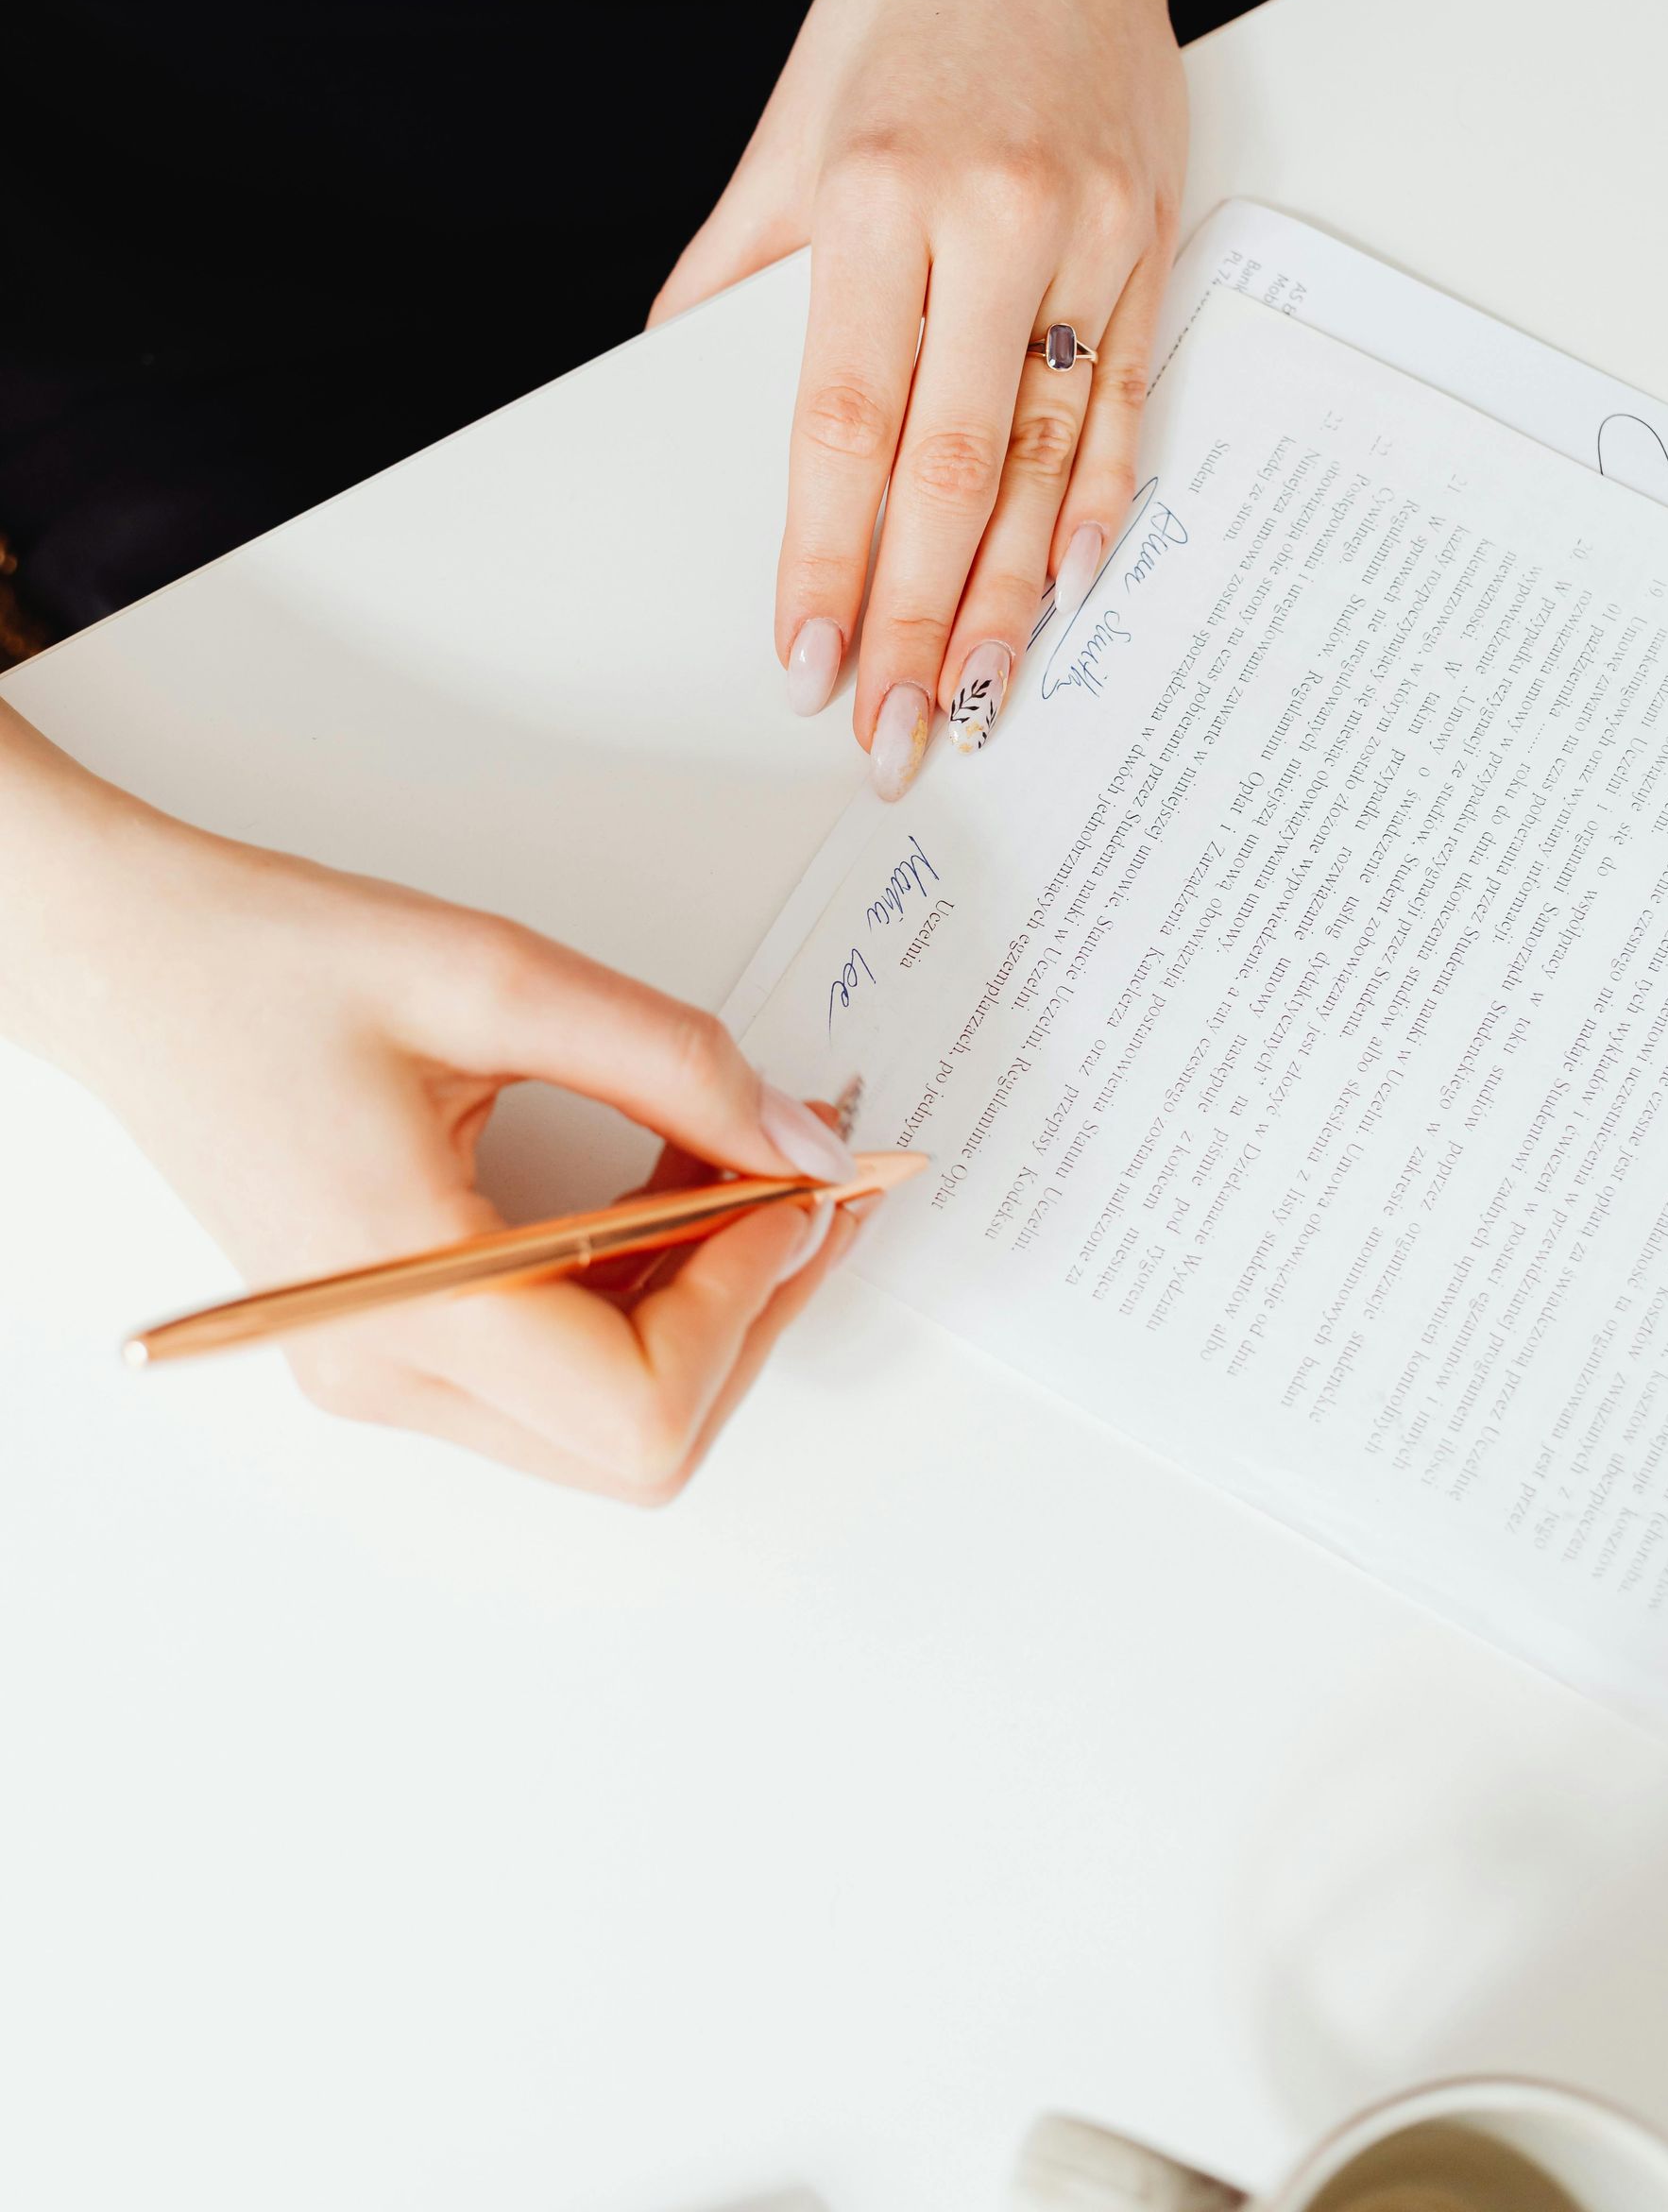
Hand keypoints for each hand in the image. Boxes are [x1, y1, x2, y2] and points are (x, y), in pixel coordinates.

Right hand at [8, 755, 866, 1497]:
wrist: (130, 962)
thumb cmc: (271, 960)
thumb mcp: (496, 976)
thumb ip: (673, 1065)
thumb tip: (805, 1144)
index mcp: (403, 1296)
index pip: (639, 1407)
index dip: (747, 1299)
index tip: (793, 1182)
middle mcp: (389, 1370)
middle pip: (642, 1438)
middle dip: (750, 1309)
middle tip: (808, 1173)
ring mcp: (385, 1368)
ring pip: (610, 1415)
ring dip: (705, 1300)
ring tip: (739, 1158)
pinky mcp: (391, 1338)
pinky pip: (558, 1366)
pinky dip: (641, 1288)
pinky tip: (667, 1179)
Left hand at [652, 0, 1185, 794]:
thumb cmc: (904, 3)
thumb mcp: (789, 121)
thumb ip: (736, 268)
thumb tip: (674, 386)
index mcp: (879, 194)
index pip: (847, 423)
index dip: (827, 558)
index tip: (806, 662)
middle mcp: (998, 220)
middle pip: (953, 469)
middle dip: (920, 619)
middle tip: (893, 732)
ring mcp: (1094, 237)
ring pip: (1050, 457)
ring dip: (1013, 596)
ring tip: (982, 700)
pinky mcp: (1156, 242)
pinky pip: (1130, 405)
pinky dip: (1102, 506)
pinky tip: (1073, 591)